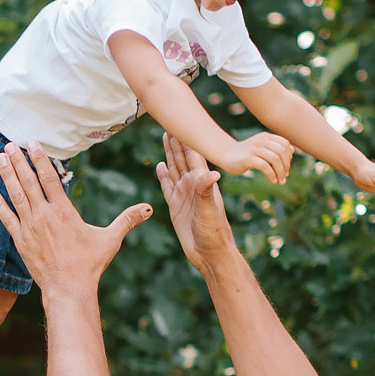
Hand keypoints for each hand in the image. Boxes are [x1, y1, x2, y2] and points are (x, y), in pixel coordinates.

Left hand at [0, 143, 152, 300]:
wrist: (68, 289)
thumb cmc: (90, 265)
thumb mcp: (110, 239)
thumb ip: (127, 220)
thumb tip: (149, 209)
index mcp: (64, 211)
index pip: (50, 178)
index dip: (40, 159)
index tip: (32, 143)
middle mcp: (44, 216)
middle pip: (29, 182)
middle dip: (19, 161)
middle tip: (10, 143)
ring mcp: (30, 228)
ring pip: (16, 195)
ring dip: (7, 175)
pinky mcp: (20, 241)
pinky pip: (6, 218)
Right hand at [157, 132, 239, 271]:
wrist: (210, 254)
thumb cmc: (214, 233)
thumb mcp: (209, 211)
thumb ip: (207, 191)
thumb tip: (211, 173)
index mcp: (202, 182)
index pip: (193, 155)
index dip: (187, 138)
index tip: (182, 121)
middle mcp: (193, 185)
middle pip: (182, 158)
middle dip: (177, 141)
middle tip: (171, 122)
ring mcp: (184, 195)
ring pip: (174, 168)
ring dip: (170, 153)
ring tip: (166, 137)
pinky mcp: (175, 206)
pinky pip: (167, 186)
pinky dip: (163, 175)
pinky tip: (160, 166)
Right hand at [211, 132, 293, 185]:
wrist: (225, 155)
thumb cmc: (245, 154)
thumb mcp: (261, 148)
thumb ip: (275, 148)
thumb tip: (292, 151)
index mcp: (266, 137)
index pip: (285, 144)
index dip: (288, 157)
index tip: (286, 169)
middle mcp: (261, 140)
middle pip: (281, 152)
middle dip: (286, 166)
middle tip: (285, 177)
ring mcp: (254, 148)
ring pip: (275, 159)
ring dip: (280, 172)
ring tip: (280, 181)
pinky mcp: (248, 158)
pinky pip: (265, 166)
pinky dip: (271, 175)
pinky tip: (272, 181)